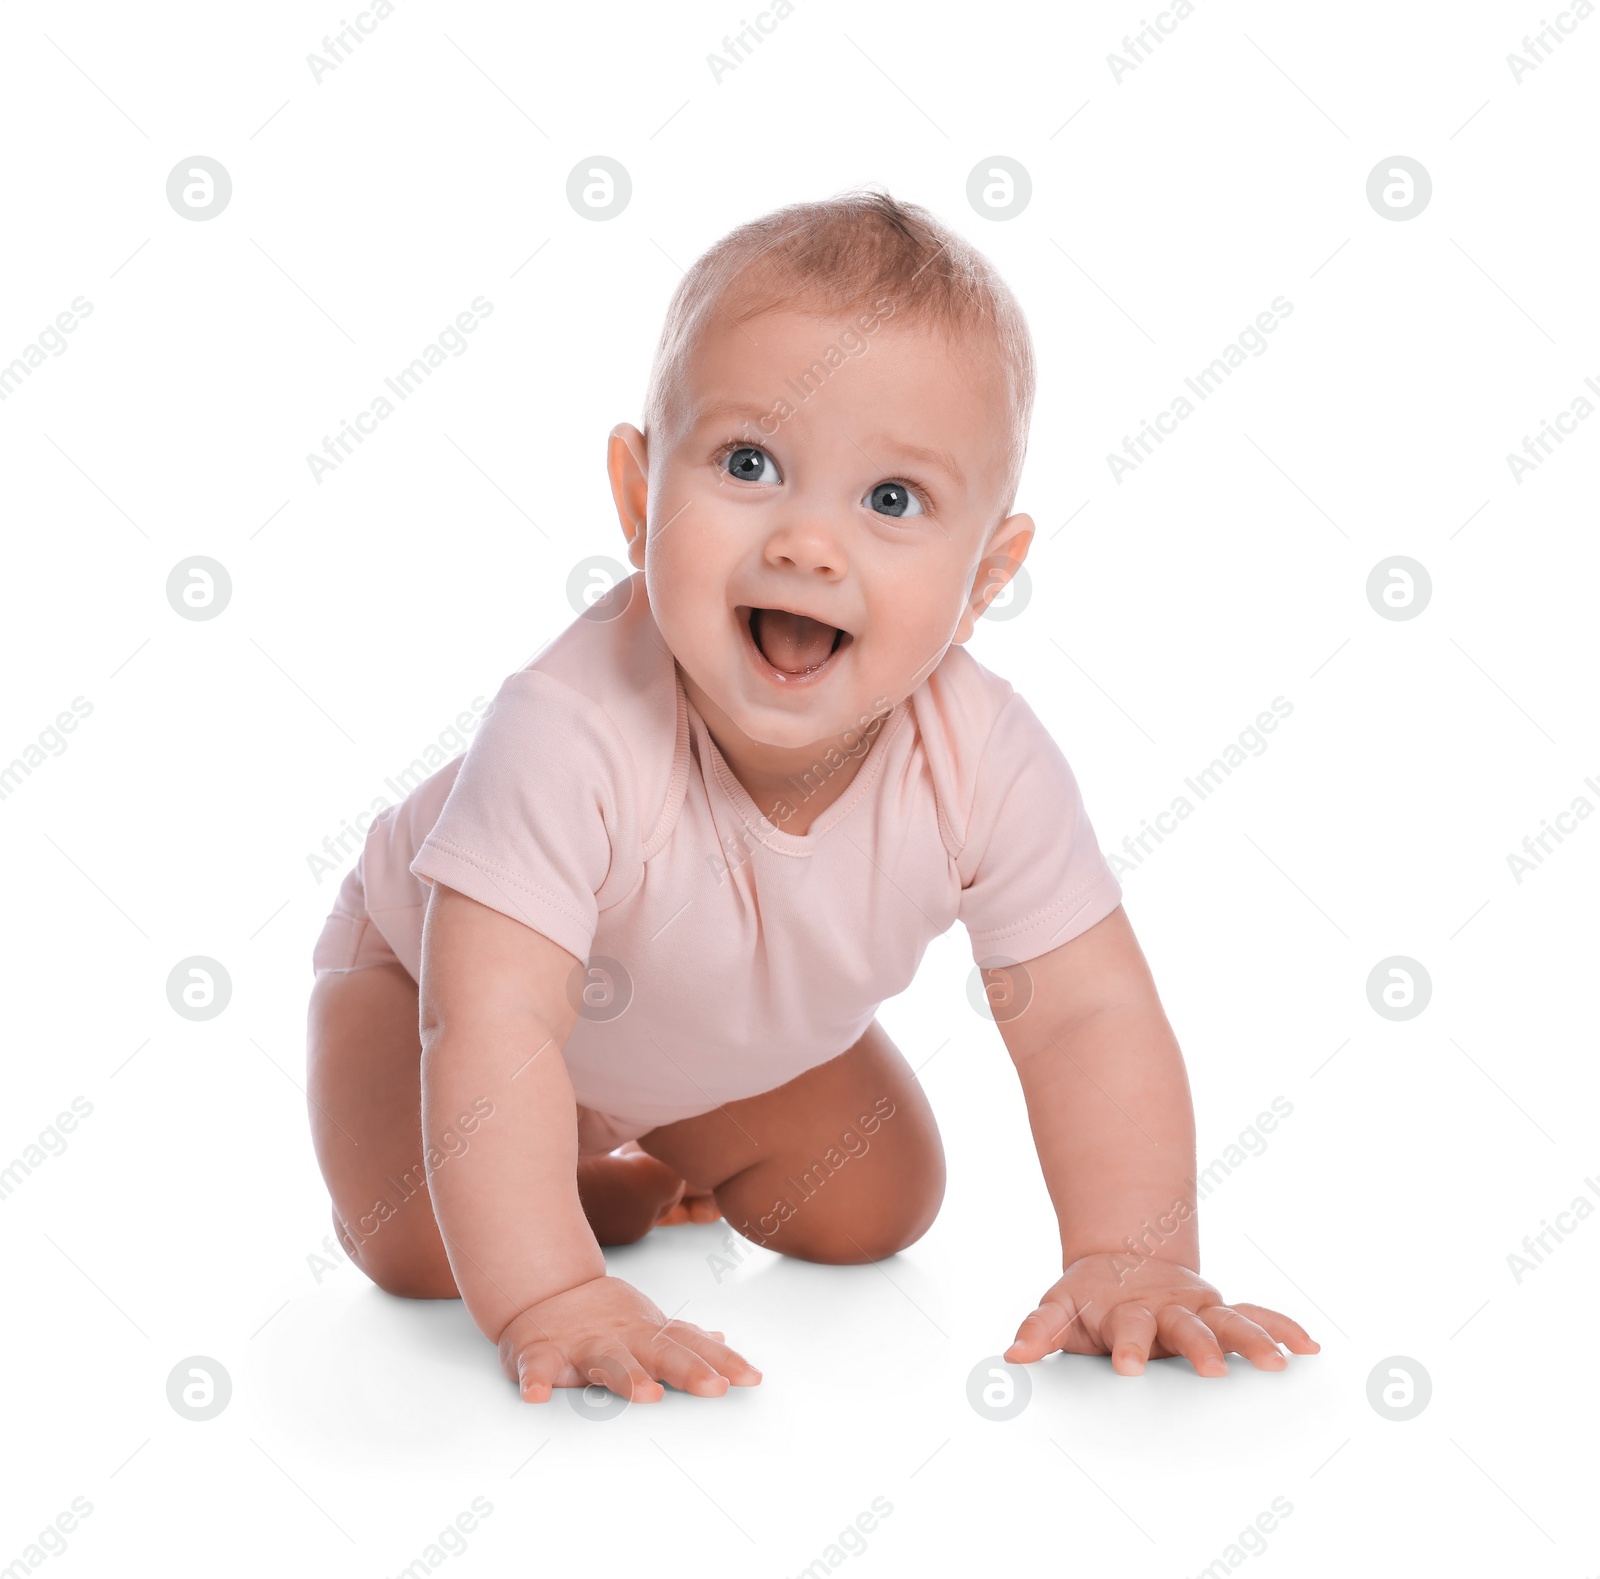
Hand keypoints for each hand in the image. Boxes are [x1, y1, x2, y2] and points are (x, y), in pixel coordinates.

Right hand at [498, 1275, 761, 1401]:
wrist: (545, 1291)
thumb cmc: (605, 1319)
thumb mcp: (646, 1326)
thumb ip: (683, 1339)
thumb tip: (721, 1341)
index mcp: (648, 1336)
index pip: (692, 1348)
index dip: (723, 1362)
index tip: (753, 1378)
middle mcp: (621, 1338)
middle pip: (660, 1353)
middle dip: (688, 1370)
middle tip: (716, 1389)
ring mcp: (582, 1344)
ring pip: (607, 1361)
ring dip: (627, 1376)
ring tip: (647, 1395)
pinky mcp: (540, 1353)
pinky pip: (537, 1368)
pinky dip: (537, 1380)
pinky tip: (538, 1396)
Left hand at [1003, 1253, 1319, 1376]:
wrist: (1124, 1259)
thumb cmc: (1091, 1297)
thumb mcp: (1061, 1308)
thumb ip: (1040, 1330)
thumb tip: (1011, 1356)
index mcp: (1127, 1312)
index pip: (1126, 1331)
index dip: (1126, 1348)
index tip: (1127, 1368)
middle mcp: (1168, 1309)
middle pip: (1186, 1328)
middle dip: (1198, 1347)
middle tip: (1213, 1370)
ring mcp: (1199, 1309)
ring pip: (1230, 1322)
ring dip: (1254, 1340)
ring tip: (1279, 1363)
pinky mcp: (1221, 1311)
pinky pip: (1258, 1317)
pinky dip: (1283, 1328)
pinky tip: (1311, 1347)